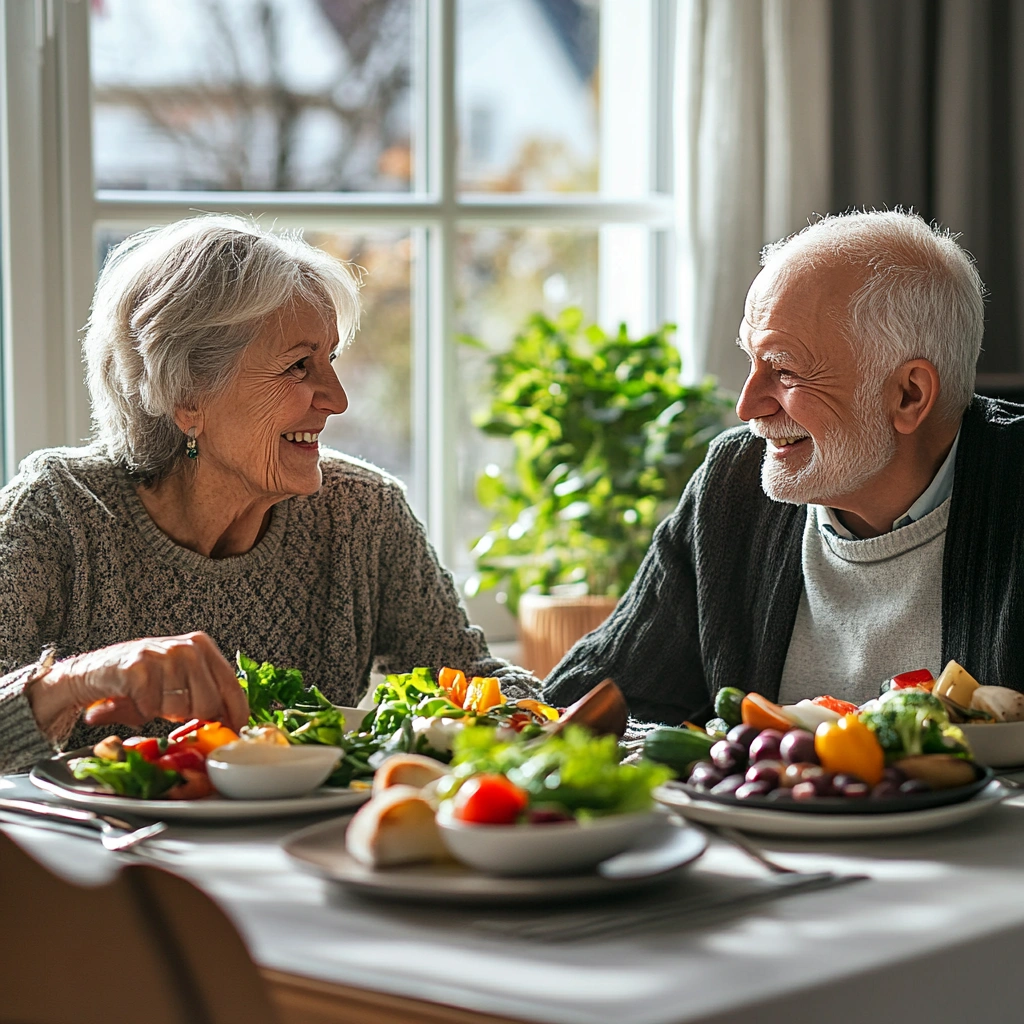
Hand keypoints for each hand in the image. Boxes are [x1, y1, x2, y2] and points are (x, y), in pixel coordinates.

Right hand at [28, 633, 248, 736]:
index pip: (231, 685)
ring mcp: (164, 656)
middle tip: (170, 709)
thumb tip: (233, 724)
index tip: (235, 730)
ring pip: (181, 709)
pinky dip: (141, 712)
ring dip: (162, 713)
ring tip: (149, 698)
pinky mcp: (139, 669)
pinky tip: (133, 698)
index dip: (236, 713)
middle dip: (192, 717)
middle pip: (209, 703)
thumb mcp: (179, 680)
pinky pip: (152, 709)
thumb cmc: (140, 679)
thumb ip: (206, 694)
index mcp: (202, 647)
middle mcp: (187, 648)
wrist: (93, 673)